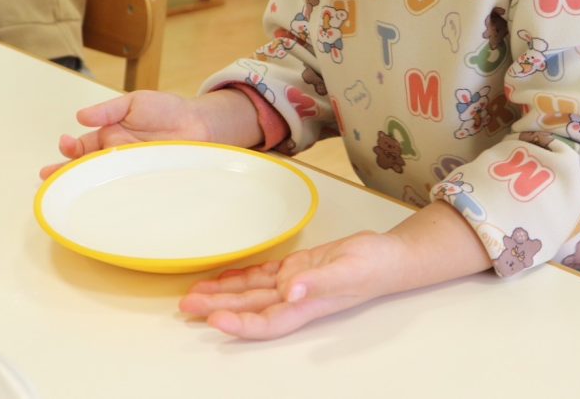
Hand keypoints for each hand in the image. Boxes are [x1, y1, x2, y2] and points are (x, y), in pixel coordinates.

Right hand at [40, 89, 262, 177]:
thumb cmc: (168, 110)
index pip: (82, 147)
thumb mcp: (135, 102)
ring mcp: (131, 172)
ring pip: (104, 183)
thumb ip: (109, 110)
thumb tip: (81, 115)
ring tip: (69, 194)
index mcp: (110, 136)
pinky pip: (129, 193)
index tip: (65, 145)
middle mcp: (117, 157)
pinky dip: (116, 199)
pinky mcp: (147, 184)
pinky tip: (104, 203)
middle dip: (66, 174)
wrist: (201, 124)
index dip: (70, 149)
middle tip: (49, 179)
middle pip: (87, 169)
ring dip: (87, 189)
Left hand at [179, 231, 405, 339]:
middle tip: (187, 306)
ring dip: (223, 294)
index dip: (239, 324)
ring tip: (194, 293)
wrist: (392, 255)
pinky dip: (243, 275)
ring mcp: (295, 284)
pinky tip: (224, 277)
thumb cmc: (376, 265)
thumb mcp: (350, 270)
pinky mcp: (298, 268)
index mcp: (307, 305)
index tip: (214, 320)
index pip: (266, 321)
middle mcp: (295, 299)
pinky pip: (264, 274)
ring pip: (252, 293)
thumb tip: (292, 291)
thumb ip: (320, 282)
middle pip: (250, 309)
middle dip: (218, 309)